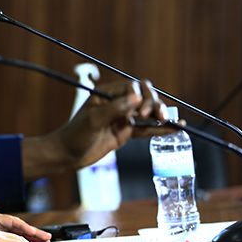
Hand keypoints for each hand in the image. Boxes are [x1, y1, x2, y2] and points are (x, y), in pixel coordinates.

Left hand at [0, 212, 50, 241]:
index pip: (14, 222)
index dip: (26, 228)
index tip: (36, 233)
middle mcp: (2, 222)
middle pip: (21, 227)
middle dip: (35, 233)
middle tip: (48, 238)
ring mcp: (4, 229)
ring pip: (22, 233)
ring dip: (33, 237)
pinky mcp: (4, 235)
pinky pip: (18, 238)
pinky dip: (27, 241)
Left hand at [22, 80, 174, 179]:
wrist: (67, 154)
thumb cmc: (75, 134)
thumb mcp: (93, 120)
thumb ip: (115, 109)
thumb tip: (137, 98)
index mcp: (107, 94)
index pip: (133, 87)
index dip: (141, 97)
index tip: (138, 114)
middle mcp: (116, 103)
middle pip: (144, 97)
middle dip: (154, 104)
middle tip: (158, 118)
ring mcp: (122, 118)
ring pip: (147, 113)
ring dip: (160, 115)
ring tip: (170, 122)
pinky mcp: (125, 132)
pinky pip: (146, 129)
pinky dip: (159, 129)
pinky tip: (174, 129)